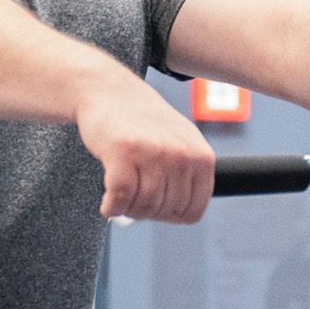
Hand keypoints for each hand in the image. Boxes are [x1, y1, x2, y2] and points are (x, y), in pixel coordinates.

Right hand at [80, 78, 216, 223]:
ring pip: (144, 206)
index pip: (193, 210)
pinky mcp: (123, 152)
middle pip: (166, 211)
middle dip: (147, 212)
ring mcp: (153, 152)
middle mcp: (182, 155)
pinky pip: (120, 197)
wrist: (109, 90)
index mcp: (202, 157)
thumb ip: (189, 176)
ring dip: (128, 209)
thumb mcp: (181, 142)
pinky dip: (111, 207)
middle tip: (133, 199)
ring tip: (120, 197)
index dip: (171, 216)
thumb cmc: (144, 122)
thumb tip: (183, 217)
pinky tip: (108, 204)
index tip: (155, 209)